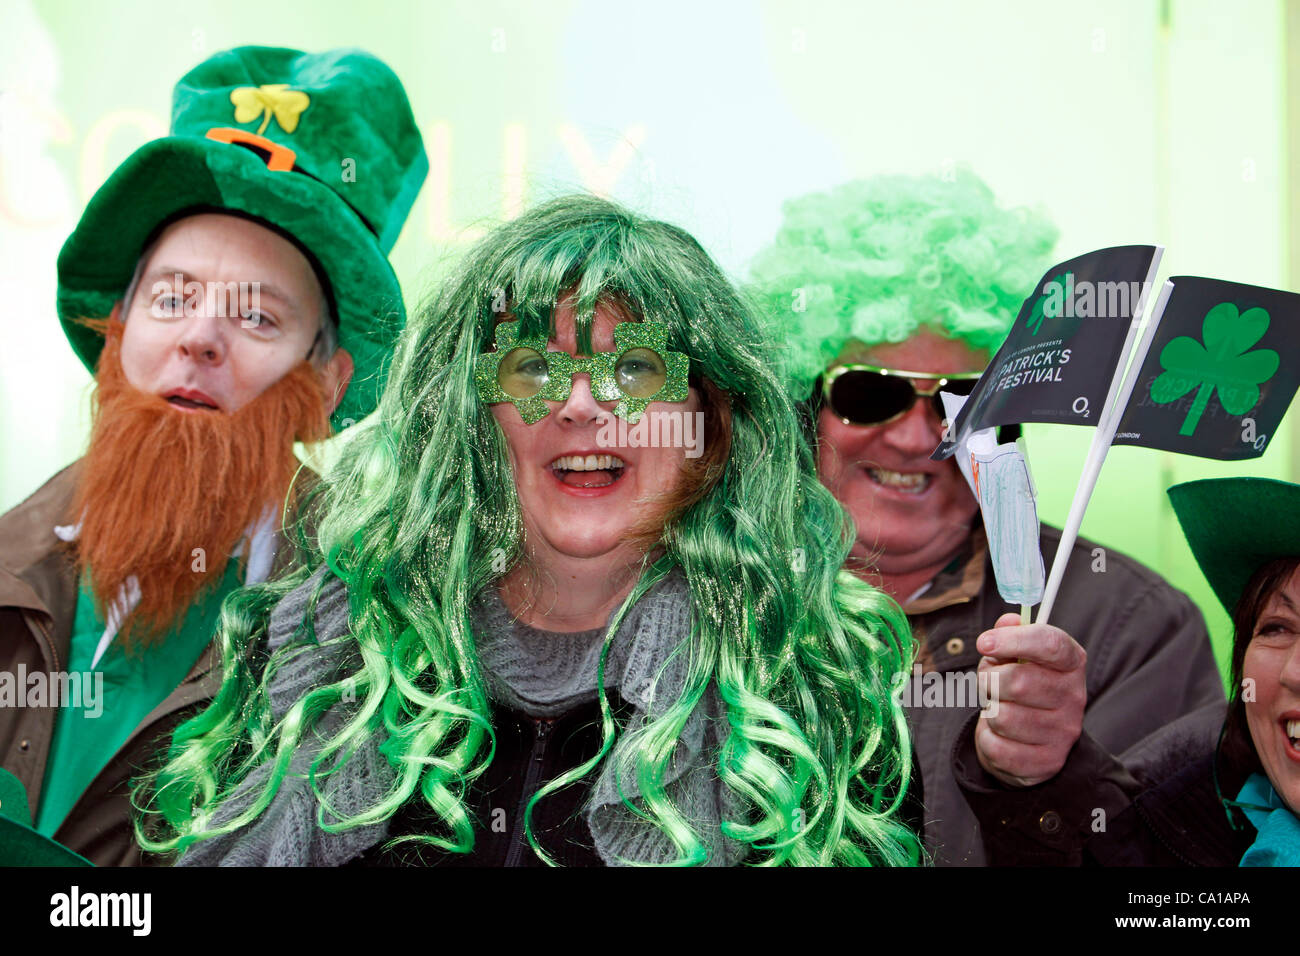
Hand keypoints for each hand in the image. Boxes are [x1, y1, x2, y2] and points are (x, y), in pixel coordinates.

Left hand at [973, 613, 1086, 787]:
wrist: (1032, 741)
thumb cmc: (1021, 688)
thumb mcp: (1015, 657)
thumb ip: (1010, 635)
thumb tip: (1007, 621)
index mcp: (1071, 664)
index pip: (1051, 643)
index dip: (1014, 639)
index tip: (984, 642)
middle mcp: (1075, 697)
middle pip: (1018, 681)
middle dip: (989, 680)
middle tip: (989, 684)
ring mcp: (1064, 733)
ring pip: (1002, 716)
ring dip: (989, 711)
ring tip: (998, 708)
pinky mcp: (1047, 762)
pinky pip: (997, 746)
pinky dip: (988, 738)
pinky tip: (1001, 734)